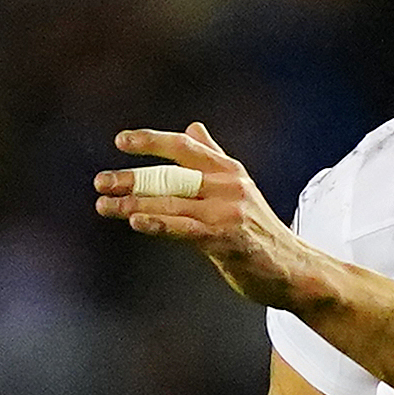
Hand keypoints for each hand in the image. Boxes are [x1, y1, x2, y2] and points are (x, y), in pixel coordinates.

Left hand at [98, 122, 313, 306]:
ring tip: (104, 205)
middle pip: (171, 175)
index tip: (120, 141)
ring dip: (133, 205)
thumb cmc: (259, 230)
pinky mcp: (227, 238)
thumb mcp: (238, 187)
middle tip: (100, 182)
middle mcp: (228, 184)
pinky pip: (184, 228)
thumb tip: (193, 127)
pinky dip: (158, 224)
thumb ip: (214, 157)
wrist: (293, 268)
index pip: (184, 147)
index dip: (151, 142)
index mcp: (228, 169)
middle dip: (132, 179)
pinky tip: (135, 222)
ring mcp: (228, 211)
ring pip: (171, 202)